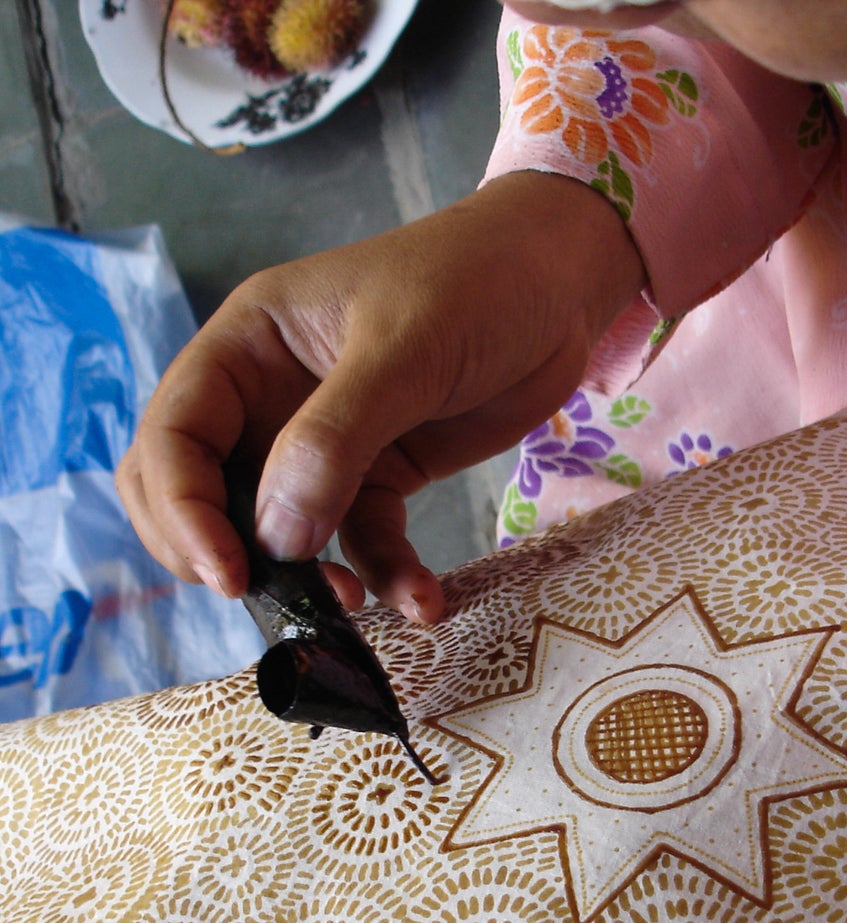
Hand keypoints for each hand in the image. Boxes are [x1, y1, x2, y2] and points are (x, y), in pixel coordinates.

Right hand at [117, 170, 645, 621]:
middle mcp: (272, 398)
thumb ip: (335, 440)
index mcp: (247, 347)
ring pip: (286, 531)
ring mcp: (329, 443)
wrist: (561, 284)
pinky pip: (368, 540)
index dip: (182, 509)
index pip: (174, 435)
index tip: (225, 571)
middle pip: (207, 493)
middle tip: (271, 597)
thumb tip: (278, 536)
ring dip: (309, 578)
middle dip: (225, 553)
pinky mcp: (386, 474)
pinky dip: (388, 576)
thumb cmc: (475, 282)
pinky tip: (421, 601)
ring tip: (351, 604)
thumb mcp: (401, 351)